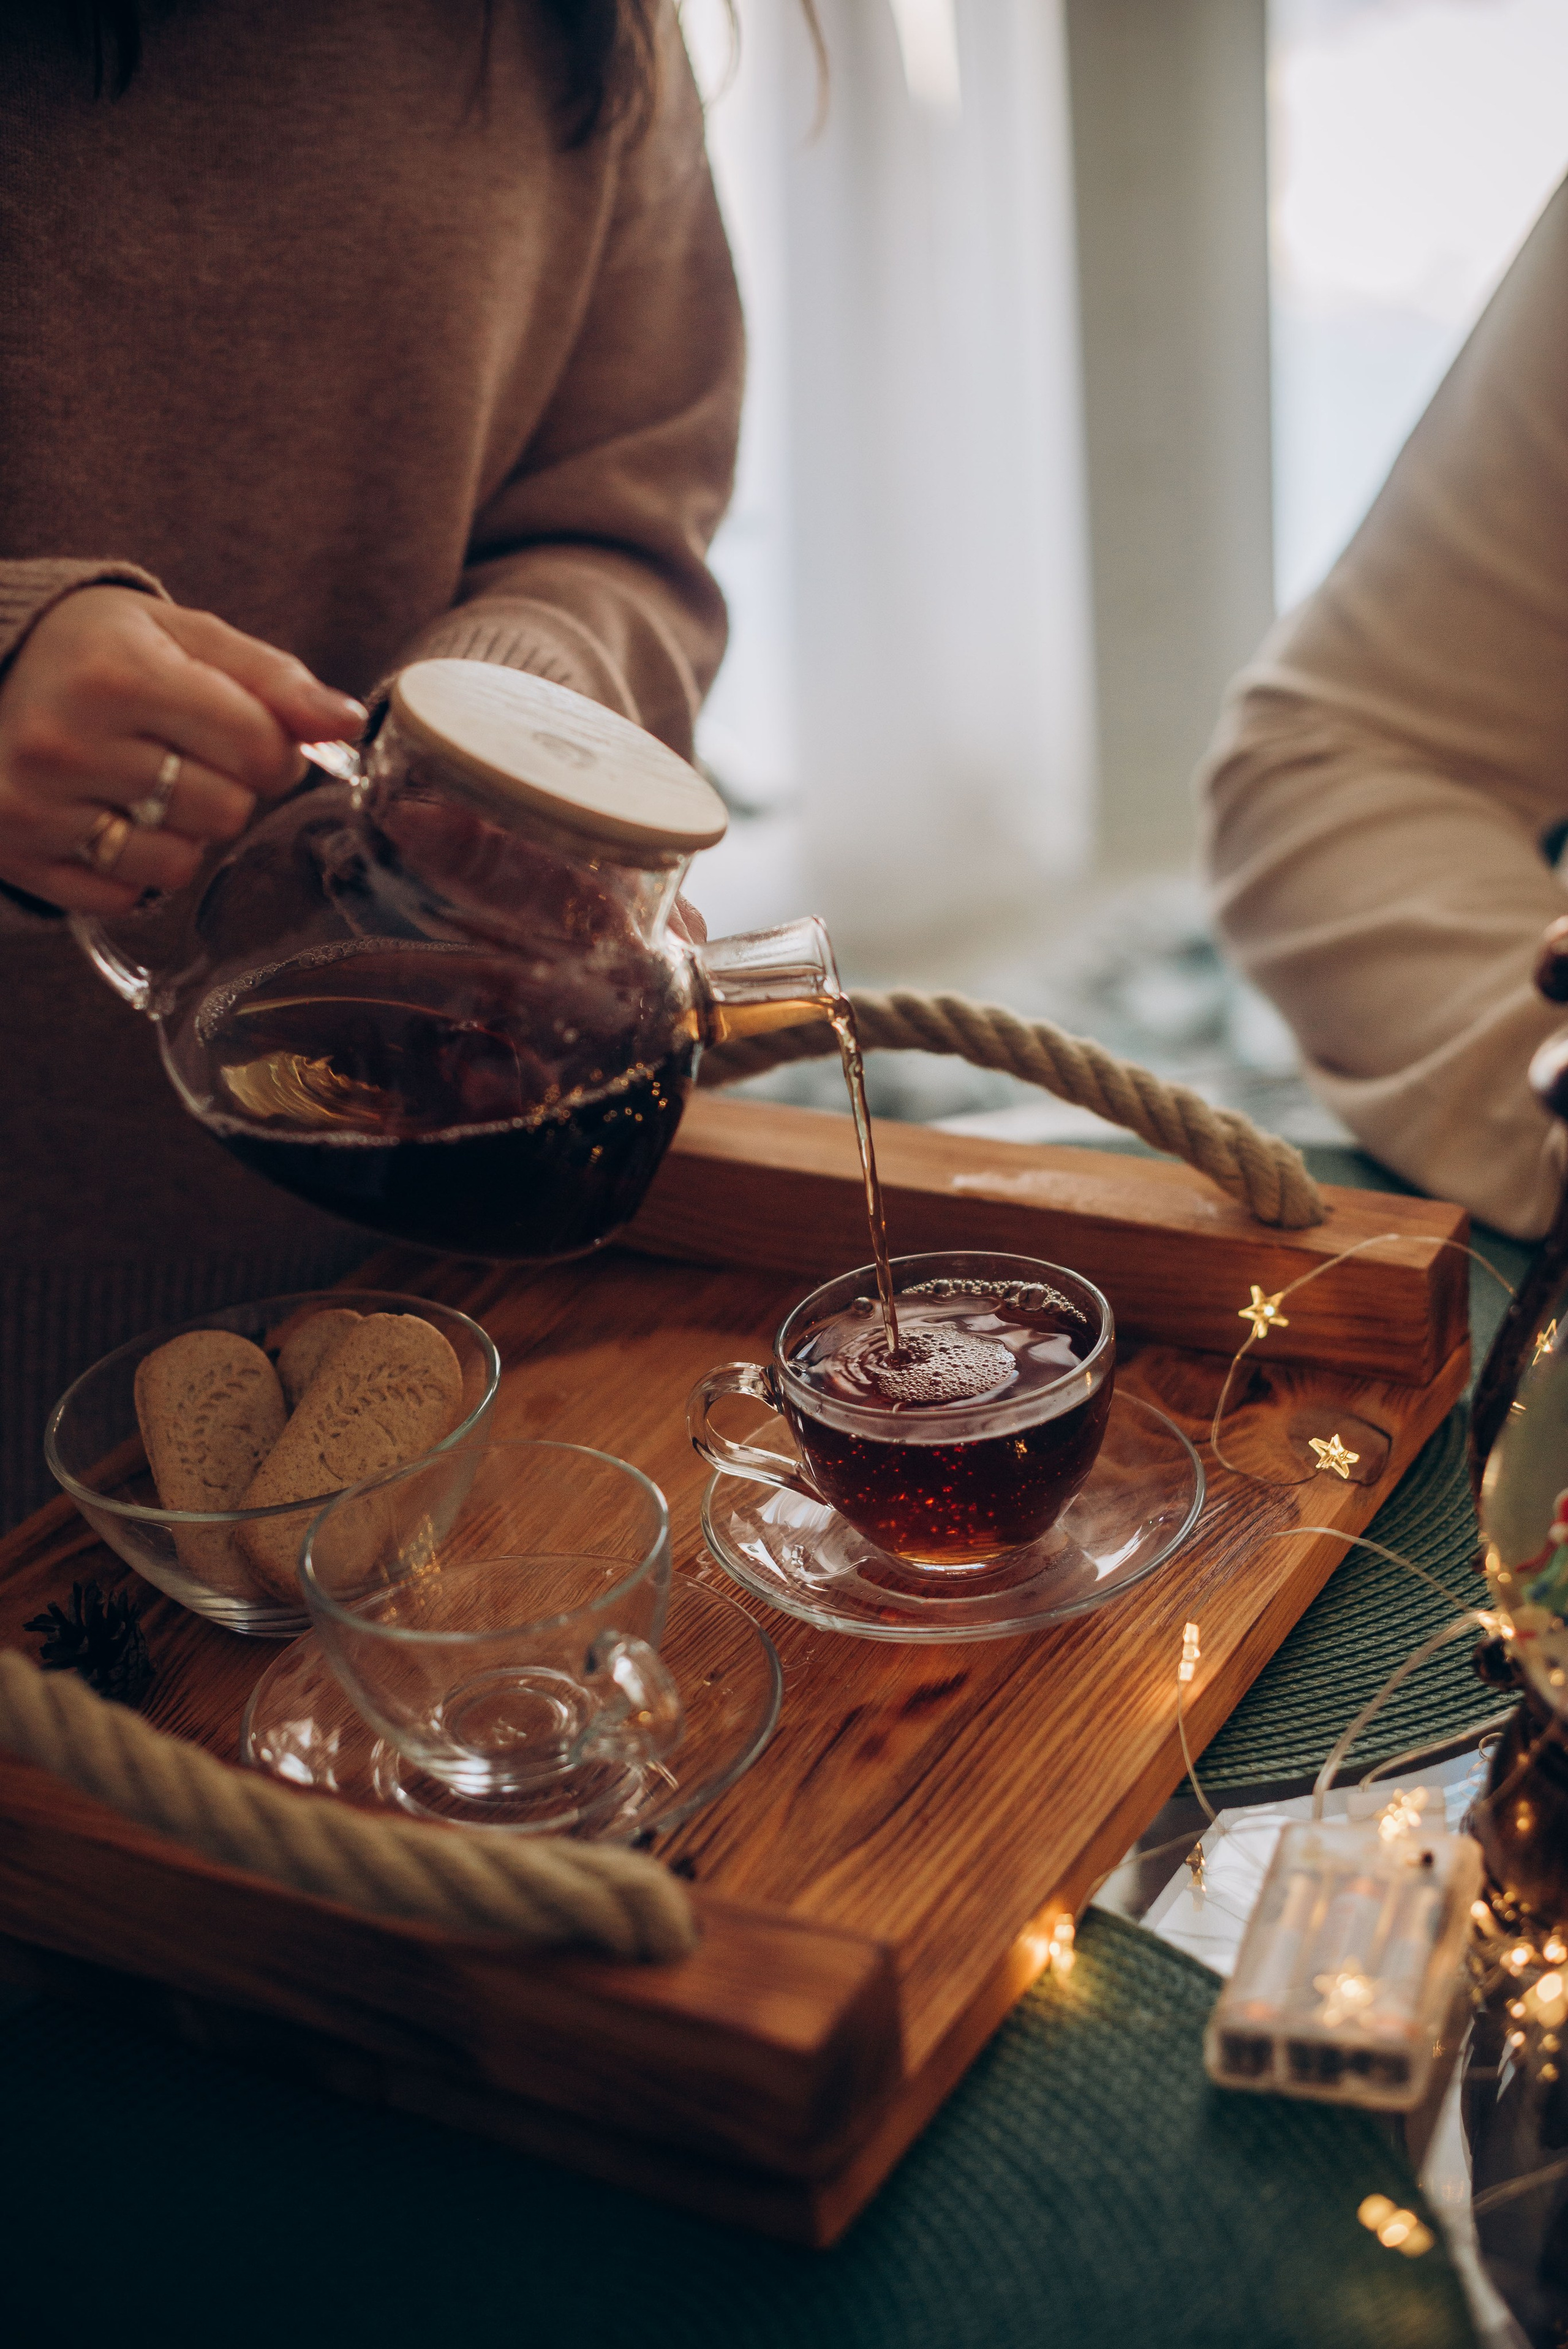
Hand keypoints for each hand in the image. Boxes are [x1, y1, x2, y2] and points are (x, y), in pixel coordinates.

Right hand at [0, 586, 365, 912]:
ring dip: (184, 833)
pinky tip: (108, 817)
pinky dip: (134, 869)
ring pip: (179, 863)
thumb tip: (346, 721)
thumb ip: (271, 677)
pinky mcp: (19, 854)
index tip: (253, 733)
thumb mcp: (180, 636)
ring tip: (146, 786)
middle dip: (229, 788)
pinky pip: (126, 897)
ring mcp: (37, 805)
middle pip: (227, 811)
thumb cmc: (95, 652)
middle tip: (187, 755)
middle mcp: (68, 741)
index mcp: (117, 674)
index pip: (259, 747)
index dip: (276, 749)